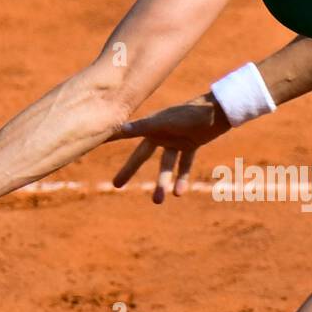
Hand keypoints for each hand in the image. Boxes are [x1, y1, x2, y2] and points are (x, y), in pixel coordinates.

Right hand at [107, 94, 230, 202]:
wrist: (217, 110)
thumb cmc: (189, 114)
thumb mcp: (164, 123)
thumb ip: (143, 127)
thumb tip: (120, 128)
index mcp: (150, 126)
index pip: (126, 134)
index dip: (111, 138)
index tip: (94, 140)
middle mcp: (160, 134)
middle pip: (141, 156)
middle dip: (129, 170)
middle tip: (116, 185)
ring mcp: (175, 140)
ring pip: (165, 166)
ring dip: (162, 182)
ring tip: (158, 201)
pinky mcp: (191, 145)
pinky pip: (184, 165)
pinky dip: (182, 178)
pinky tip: (179, 193)